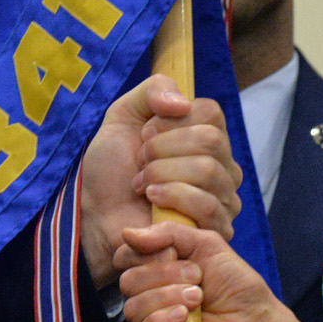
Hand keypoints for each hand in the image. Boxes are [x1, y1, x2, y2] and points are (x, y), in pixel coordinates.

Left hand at [79, 76, 242, 286]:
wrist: (98, 215)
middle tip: (140, 163)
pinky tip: (152, 202)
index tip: (144, 134)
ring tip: (142, 186)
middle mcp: (223, 166)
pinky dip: (172, 198)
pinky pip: (208, 206)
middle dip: (162, 149)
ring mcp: (224, 199)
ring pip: (208, 171)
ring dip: (162, 174)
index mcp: (207, 137)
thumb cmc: (113, 170)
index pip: (211, 112)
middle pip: (211, 140)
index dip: (171, 121)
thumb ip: (152, 91)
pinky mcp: (217, 230)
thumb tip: (182, 103)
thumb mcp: (123, 116)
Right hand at [116, 224, 322, 321]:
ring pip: (134, 307)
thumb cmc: (233, 284)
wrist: (253, 321)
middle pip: (128, 280)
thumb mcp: (206, 244)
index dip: (145, 252)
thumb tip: (128, 233)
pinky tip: (185, 318)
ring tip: (198, 299)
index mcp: (155, 269)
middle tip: (197, 278)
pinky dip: (162, 321)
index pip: (125, 256)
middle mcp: (147, 295)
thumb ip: (168, 232)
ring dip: (169, 297)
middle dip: (165, 274)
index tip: (174, 253)